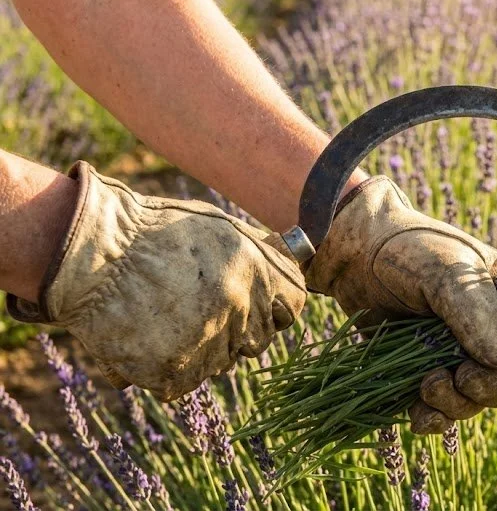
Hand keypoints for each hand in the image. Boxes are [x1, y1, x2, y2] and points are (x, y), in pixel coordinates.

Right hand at [5, 162, 306, 400]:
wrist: (89, 251)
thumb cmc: (151, 232)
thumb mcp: (217, 227)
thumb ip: (255, 254)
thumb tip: (290, 260)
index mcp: (258, 268)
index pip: (293, 307)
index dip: (274, 309)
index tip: (253, 307)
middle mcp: (242, 304)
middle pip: (256, 340)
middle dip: (232, 332)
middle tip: (194, 311)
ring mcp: (211, 338)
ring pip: (218, 364)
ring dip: (196, 351)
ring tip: (161, 319)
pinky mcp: (176, 369)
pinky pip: (181, 383)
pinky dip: (163, 370)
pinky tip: (144, 341)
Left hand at [305, 176, 496, 432]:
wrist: (353, 253)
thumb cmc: (409, 249)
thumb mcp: (448, 270)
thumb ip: (478, 314)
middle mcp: (487, 334)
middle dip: (485, 389)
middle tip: (458, 374)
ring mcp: (453, 355)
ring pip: (472, 401)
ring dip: (455, 403)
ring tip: (428, 383)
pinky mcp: (421, 372)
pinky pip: (438, 410)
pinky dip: (432, 418)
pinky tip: (418, 415)